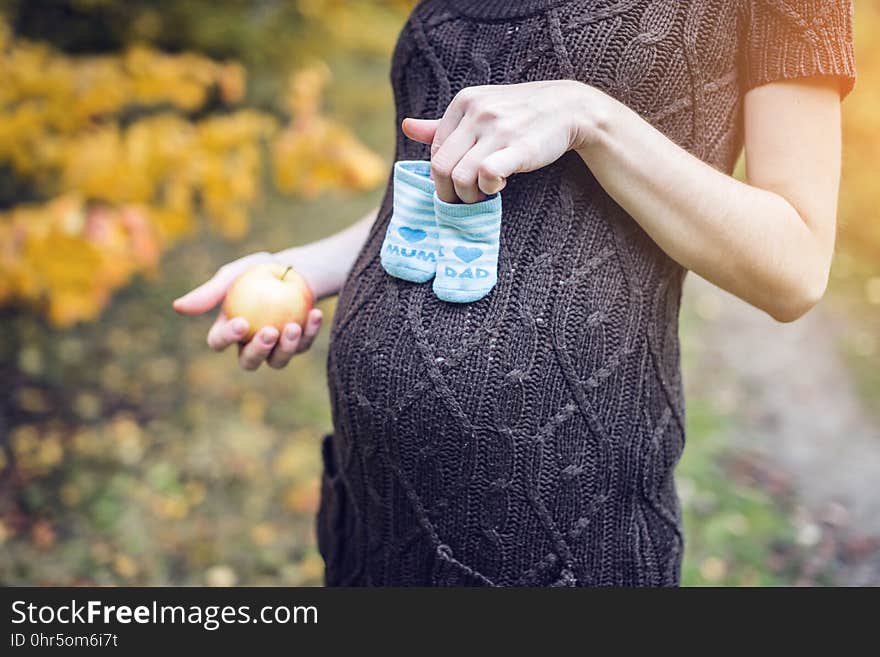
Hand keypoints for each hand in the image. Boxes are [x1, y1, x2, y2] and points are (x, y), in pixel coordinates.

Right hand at [172, 250, 323, 370]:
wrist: (294, 269)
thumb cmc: (258, 270)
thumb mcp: (235, 274)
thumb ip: (210, 292)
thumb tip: (177, 307)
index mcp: (228, 330)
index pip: (219, 342)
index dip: (227, 338)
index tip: (241, 322)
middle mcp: (249, 345)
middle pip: (248, 362)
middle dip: (258, 351)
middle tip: (270, 332)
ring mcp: (275, 348)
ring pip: (277, 362)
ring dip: (287, 348)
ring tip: (294, 325)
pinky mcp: (299, 344)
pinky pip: (303, 345)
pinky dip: (310, 331)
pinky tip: (315, 313)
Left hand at [402, 80, 603, 202]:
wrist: (569, 108)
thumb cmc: (520, 113)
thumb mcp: (480, 109)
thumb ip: (443, 124)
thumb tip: (407, 127)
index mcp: (463, 101)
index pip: (435, 151)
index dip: (444, 175)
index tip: (459, 182)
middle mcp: (477, 112)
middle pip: (441, 167)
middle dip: (449, 192)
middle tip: (465, 199)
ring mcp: (497, 128)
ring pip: (460, 177)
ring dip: (468, 196)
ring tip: (483, 194)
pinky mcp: (518, 146)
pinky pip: (486, 175)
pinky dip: (488, 188)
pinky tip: (499, 186)